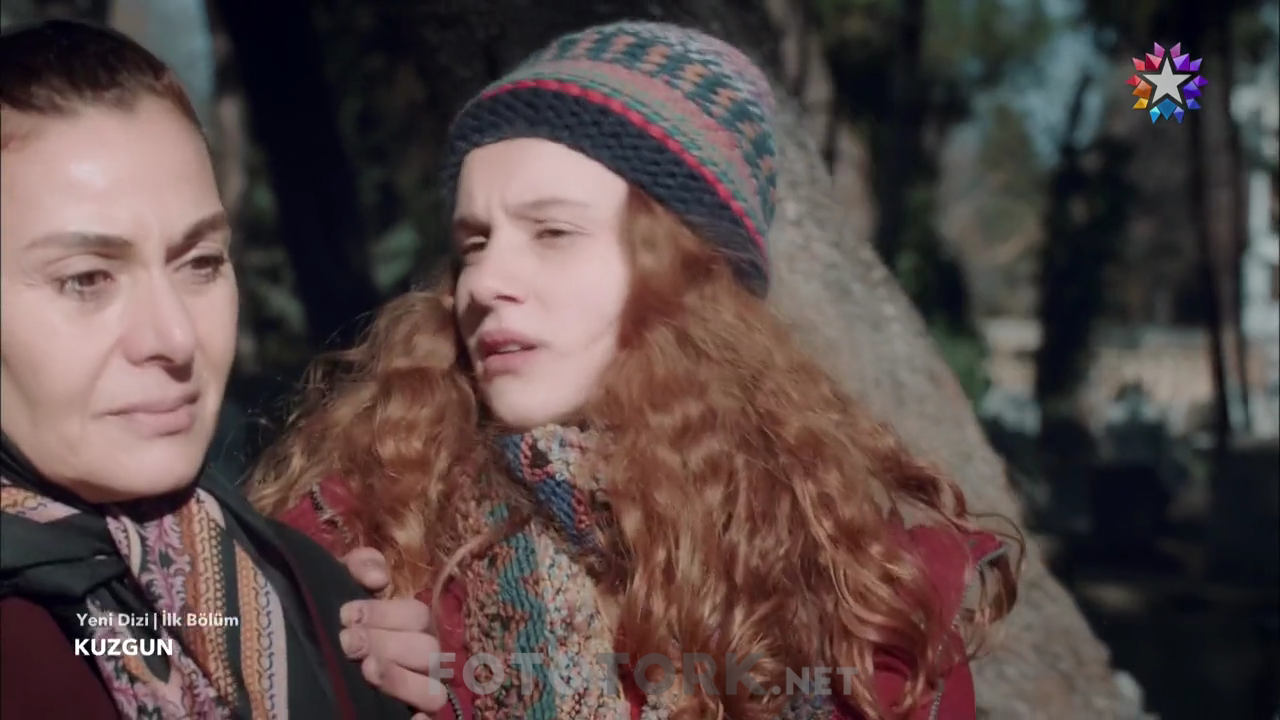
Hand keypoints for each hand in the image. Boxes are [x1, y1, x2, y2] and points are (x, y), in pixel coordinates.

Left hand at [341, 548, 448, 717]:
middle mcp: (419, 659)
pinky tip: (406, 717)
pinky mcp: (404, 716)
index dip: (385, 613)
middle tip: (348, 643)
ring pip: (433, 690)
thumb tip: (380, 579)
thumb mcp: (338, 582)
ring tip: (366, 670)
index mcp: (408, 626)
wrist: (297, 658)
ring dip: (400, 679)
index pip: (417, 616)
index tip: (345, 615)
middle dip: (387, 643)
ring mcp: (416, 692)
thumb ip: (359, 566)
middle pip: (427, 649)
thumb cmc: (329, 620)